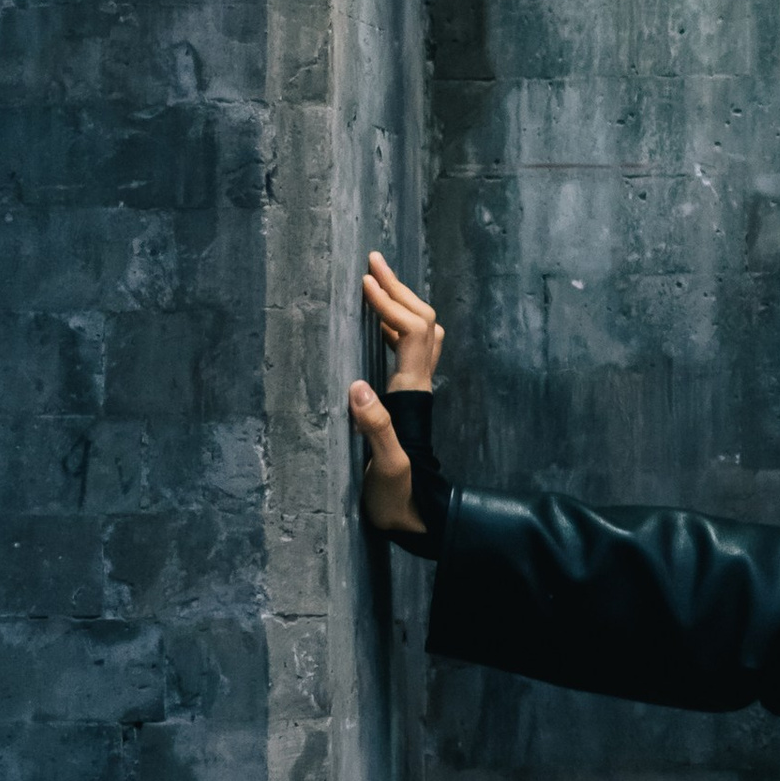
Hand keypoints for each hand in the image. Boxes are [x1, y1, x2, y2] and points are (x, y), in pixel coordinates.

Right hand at [349, 253, 443, 539]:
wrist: (418, 519)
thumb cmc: (399, 498)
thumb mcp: (385, 467)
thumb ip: (375, 428)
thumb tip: (358, 385)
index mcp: (412, 395)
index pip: (411, 332)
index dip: (390, 303)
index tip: (364, 281)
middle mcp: (419, 387)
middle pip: (422, 322)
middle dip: (398, 289)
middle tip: (373, 261)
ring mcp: (416, 393)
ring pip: (421, 334)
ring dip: (401, 302)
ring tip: (376, 281)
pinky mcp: (407, 403)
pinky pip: (410, 351)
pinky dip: (396, 326)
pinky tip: (379, 326)